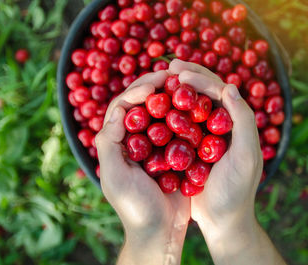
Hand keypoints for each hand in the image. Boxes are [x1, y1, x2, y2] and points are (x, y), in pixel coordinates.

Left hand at [96, 70, 189, 264]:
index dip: (136, 90)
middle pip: (143, 104)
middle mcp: (136, 139)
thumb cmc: (134, 207)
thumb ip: (109, 144)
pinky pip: (181, 127)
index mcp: (118, 142)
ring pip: (163, 111)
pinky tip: (198, 106)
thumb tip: (116, 110)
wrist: (160, 231)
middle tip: (173, 74)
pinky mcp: (175, 153)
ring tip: (186, 83)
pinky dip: (187, 114)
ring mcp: (157, 145)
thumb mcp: (115, 177)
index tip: (154, 84)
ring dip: (173, 96)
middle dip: (155, 86)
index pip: (122, 106)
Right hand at [169, 59, 261, 231]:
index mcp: (236, 122)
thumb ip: (243, 121)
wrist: (224, 221)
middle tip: (167, 67)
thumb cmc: (237, 192)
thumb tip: (229, 86)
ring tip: (157, 82)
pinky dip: (166, 114)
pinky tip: (153, 109)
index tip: (179, 72)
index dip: (200, 77)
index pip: (219, 90)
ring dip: (175, 92)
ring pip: (189, 105)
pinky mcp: (190, 149)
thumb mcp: (246, 157)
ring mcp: (204, 136)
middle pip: (204, 93)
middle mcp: (221, 125)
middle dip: (186, 77)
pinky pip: (177, 125)